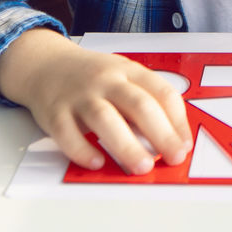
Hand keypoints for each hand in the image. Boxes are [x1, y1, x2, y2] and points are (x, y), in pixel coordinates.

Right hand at [0, 28, 191, 173]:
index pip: (162, 93)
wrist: (47, 64)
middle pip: (139, 105)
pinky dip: (83, 150)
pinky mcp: (55, 112)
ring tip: (143, 166)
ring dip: (127, 145)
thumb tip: (171, 139)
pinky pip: (68, 133)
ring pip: (106, 118)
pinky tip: (98, 162)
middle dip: (161, 134)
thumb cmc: (93, 77)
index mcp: (129, 70)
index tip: (185, 146)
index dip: (178, 122)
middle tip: (173, 158)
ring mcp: (80, 96)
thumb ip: (145, 101)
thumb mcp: (124, 76)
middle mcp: (107, 80)